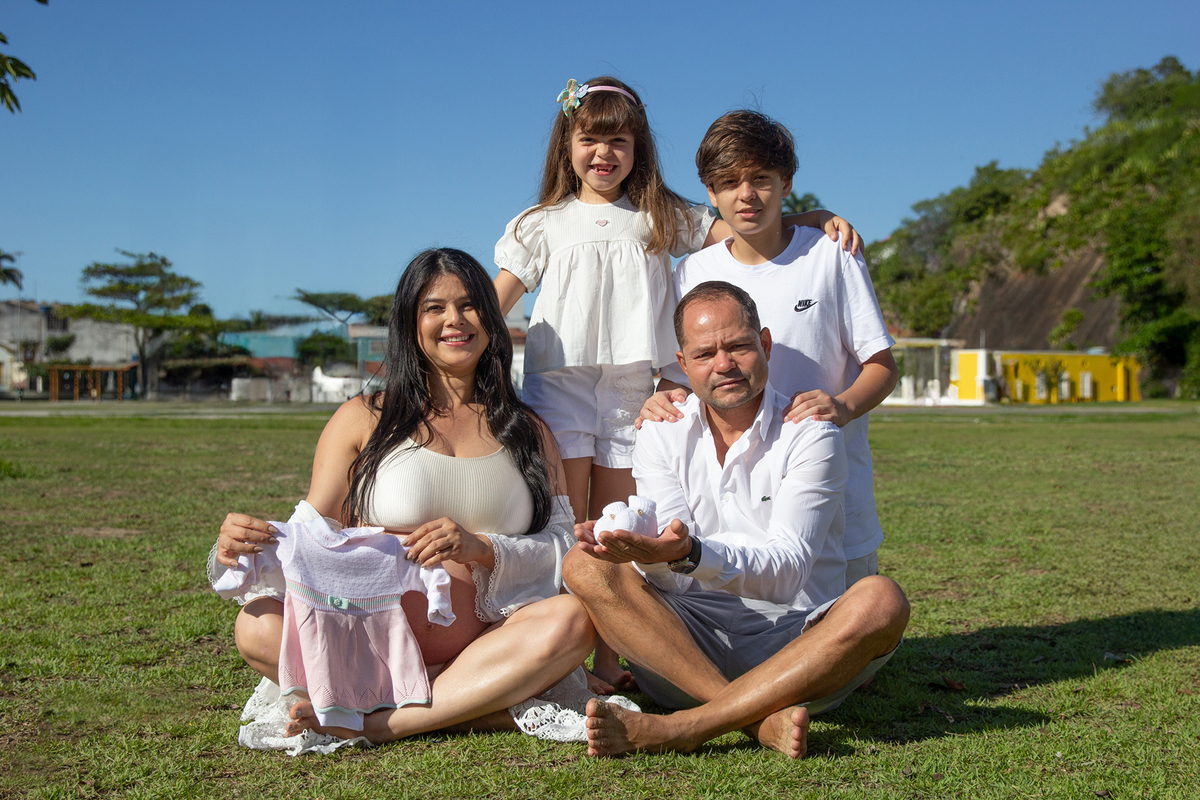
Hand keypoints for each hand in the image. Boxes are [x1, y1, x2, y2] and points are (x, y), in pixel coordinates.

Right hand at [217, 513, 277, 566]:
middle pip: (244, 533)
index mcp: (233, 518)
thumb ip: (257, 528)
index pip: (249, 521)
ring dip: (248, 548)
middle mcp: (225, 528)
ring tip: (260, 550)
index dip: (263, 526)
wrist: (227, 541)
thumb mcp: (248, 527)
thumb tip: (273, 531)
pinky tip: (237, 564)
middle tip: (272, 541)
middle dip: (260, 537)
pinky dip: (229, 562)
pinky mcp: (219, 552)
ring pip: (234, 545)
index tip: (275, 531)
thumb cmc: (242, 532)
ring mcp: (222, 540)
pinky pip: (222, 558)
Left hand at [401, 518, 491, 567]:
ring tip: (416, 561)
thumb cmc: (457, 538)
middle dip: (416, 548)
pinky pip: (441, 556)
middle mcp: (451, 528)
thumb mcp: (447, 530)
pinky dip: (431, 561)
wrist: (476, 545)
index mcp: (445, 521)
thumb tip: (413, 543)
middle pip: (429, 538)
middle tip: (409, 556)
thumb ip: (433, 533)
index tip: (404, 543)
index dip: (414, 536)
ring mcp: (455, 539)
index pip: (426, 528)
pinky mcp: (458, 550)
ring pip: (434, 547)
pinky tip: (425, 565)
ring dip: (423, 555)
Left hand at [574, 518, 689, 563]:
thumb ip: (680, 529)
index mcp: (653, 548)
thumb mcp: (681, 535)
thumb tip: (677, 523)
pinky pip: (611, 557)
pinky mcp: (628, 558)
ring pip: (614, 554)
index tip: (615, 531)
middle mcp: (642, 555)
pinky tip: (587, 548)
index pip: (638, 542)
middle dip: (610, 541)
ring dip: (600, 548)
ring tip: (586, 542)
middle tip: (598, 534)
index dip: (627, 537)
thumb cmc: (676, 540)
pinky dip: (599, 554)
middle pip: (623, 548)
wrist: (674, 554)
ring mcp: (634, 558)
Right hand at [634, 388, 687, 429]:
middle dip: (664, 414)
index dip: (672, 409)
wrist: (666, 401)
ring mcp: (646, 408)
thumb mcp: (677, 394)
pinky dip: (638, 422)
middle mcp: (650, 401)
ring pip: (646, 412)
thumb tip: (681, 399)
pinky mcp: (643, 416)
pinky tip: (639, 426)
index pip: (664, 402)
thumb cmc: (672, 398)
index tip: (680, 416)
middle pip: (655, 407)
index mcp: (659, 395)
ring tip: (659, 420)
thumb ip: (681, 394)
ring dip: (652, 417)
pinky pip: (638, 418)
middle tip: (672, 420)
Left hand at [785, 389, 850, 426]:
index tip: (784, 413)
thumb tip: (791, 398)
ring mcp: (830, 406)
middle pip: (806, 404)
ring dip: (803, 415)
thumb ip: (804, 396)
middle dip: (794, 412)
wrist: (845, 409)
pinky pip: (827, 416)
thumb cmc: (827, 404)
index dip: (791, 405)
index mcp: (818, 393)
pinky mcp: (836, 415)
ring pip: (815, 409)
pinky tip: (813, 419)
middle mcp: (824, 398)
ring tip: (795, 421)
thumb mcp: (817, 397)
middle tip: (786, 419)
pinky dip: (820, 417)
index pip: (801, 397)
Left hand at [816, 212, 861, 255]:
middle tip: (853, 253)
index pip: (847, 232)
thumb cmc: (827, 223)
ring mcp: (852, 232)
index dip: (846, 240)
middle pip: (855, 236)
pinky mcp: (852, 236)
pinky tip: (861, 256)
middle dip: (855, 245)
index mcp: (844, 224)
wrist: (829, 220)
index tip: (844, 247)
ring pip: (859, 239)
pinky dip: (860, 248)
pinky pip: (858, 242)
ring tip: (858, 256)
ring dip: (859, 247)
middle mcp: (850, 228)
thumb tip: (834, 238)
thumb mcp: (826, 225)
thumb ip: (830, 230)